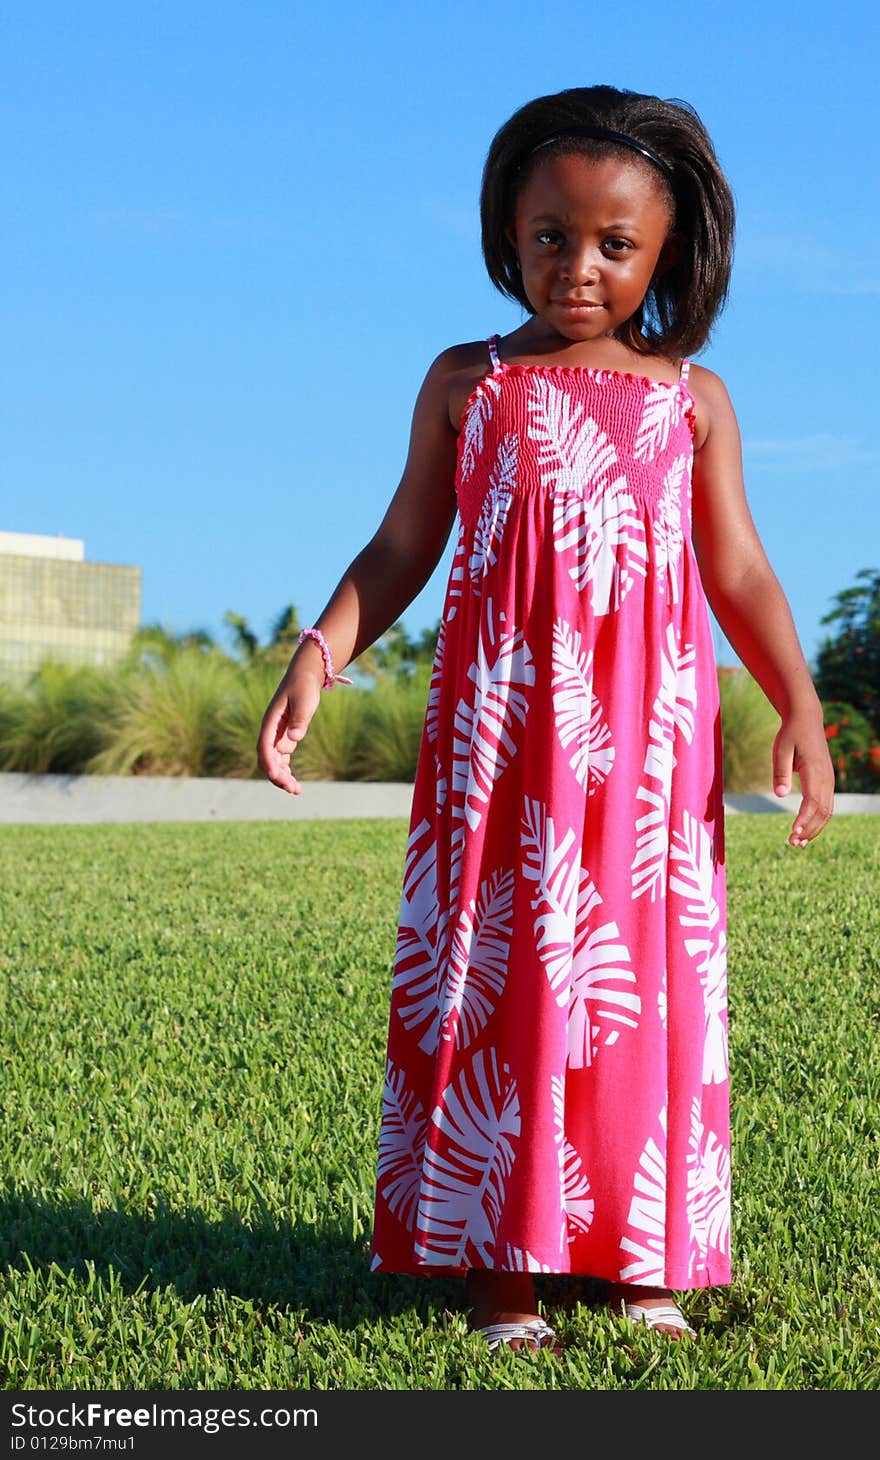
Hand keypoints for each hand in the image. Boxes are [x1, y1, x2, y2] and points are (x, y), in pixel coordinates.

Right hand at [256, 659, 322, 793]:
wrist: (306, 675)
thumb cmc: (304, 686)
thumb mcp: (304, 701)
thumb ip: (300, 720)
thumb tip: (294, 740)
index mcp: (270, 722)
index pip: (264, 748)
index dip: (270, 764)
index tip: (279, 777)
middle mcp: (270, 730)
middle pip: (268, 758)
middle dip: (278, 776)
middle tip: (293, 789)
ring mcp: (277, 735)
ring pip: (275, 761)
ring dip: (282, 777)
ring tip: (296, 791)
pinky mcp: (286, 736)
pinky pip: (282, 758)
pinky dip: (286, 770)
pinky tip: (295, 783)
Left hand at [772, 707, 834, 847]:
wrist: (806, 719)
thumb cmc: (790, 734)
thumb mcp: (780, 750)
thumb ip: (780, 772)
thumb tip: (780, 795)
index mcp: (815, 770)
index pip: (812, 801)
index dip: (804, 819)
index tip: (793, 832)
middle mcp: (826, 778)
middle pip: (822, 811)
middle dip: (808, 829)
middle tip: (792, 843)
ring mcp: (829, 780)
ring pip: (827, 811)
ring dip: (814, 828)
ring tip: (797, 843)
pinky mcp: (826, 782)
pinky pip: (826, 806)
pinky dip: (817, 821)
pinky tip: (805, 830)